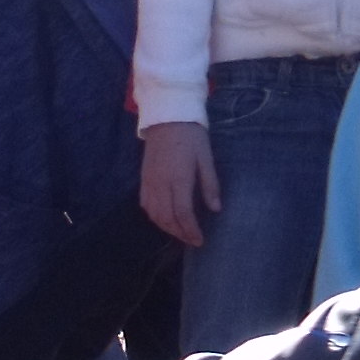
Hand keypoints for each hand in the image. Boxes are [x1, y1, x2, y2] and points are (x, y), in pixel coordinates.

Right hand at [140, 121, 221, 245]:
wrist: (167, 118)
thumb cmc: (191, 137)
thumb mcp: (206, 158)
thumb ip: (210, 184)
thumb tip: (216, 209)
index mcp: (179, 179)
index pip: (183, 213)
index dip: (191, 230)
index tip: (200, 240)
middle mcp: (161, 184)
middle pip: (167, 218)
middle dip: (180, 233)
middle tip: (192, 240)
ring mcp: (149, 182)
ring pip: (154, 215)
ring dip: (167, 228)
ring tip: (181, 233)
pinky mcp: (143, 179)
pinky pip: (145, 205)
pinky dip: (154, 217)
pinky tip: (164, 219)